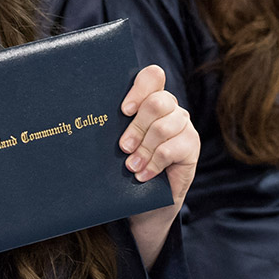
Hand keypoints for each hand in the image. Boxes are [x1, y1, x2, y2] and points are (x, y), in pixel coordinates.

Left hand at [122, 65, 199, 267]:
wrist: (147, 202)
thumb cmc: (127, 165)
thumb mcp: (118, 142)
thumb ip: (114, 126)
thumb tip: (86, 115)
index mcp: (150, 98)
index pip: (153, 76)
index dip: (139, 89)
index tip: (124, 110)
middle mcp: (170, 108)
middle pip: (157, 102)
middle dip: (137, 127)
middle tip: (123, 147)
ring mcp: (183, 125)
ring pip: (164, 127)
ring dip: (144, 149)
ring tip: (131, 166)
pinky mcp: (192, 145)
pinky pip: (172, 149)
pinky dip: (154, 164)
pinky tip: (143, 175)